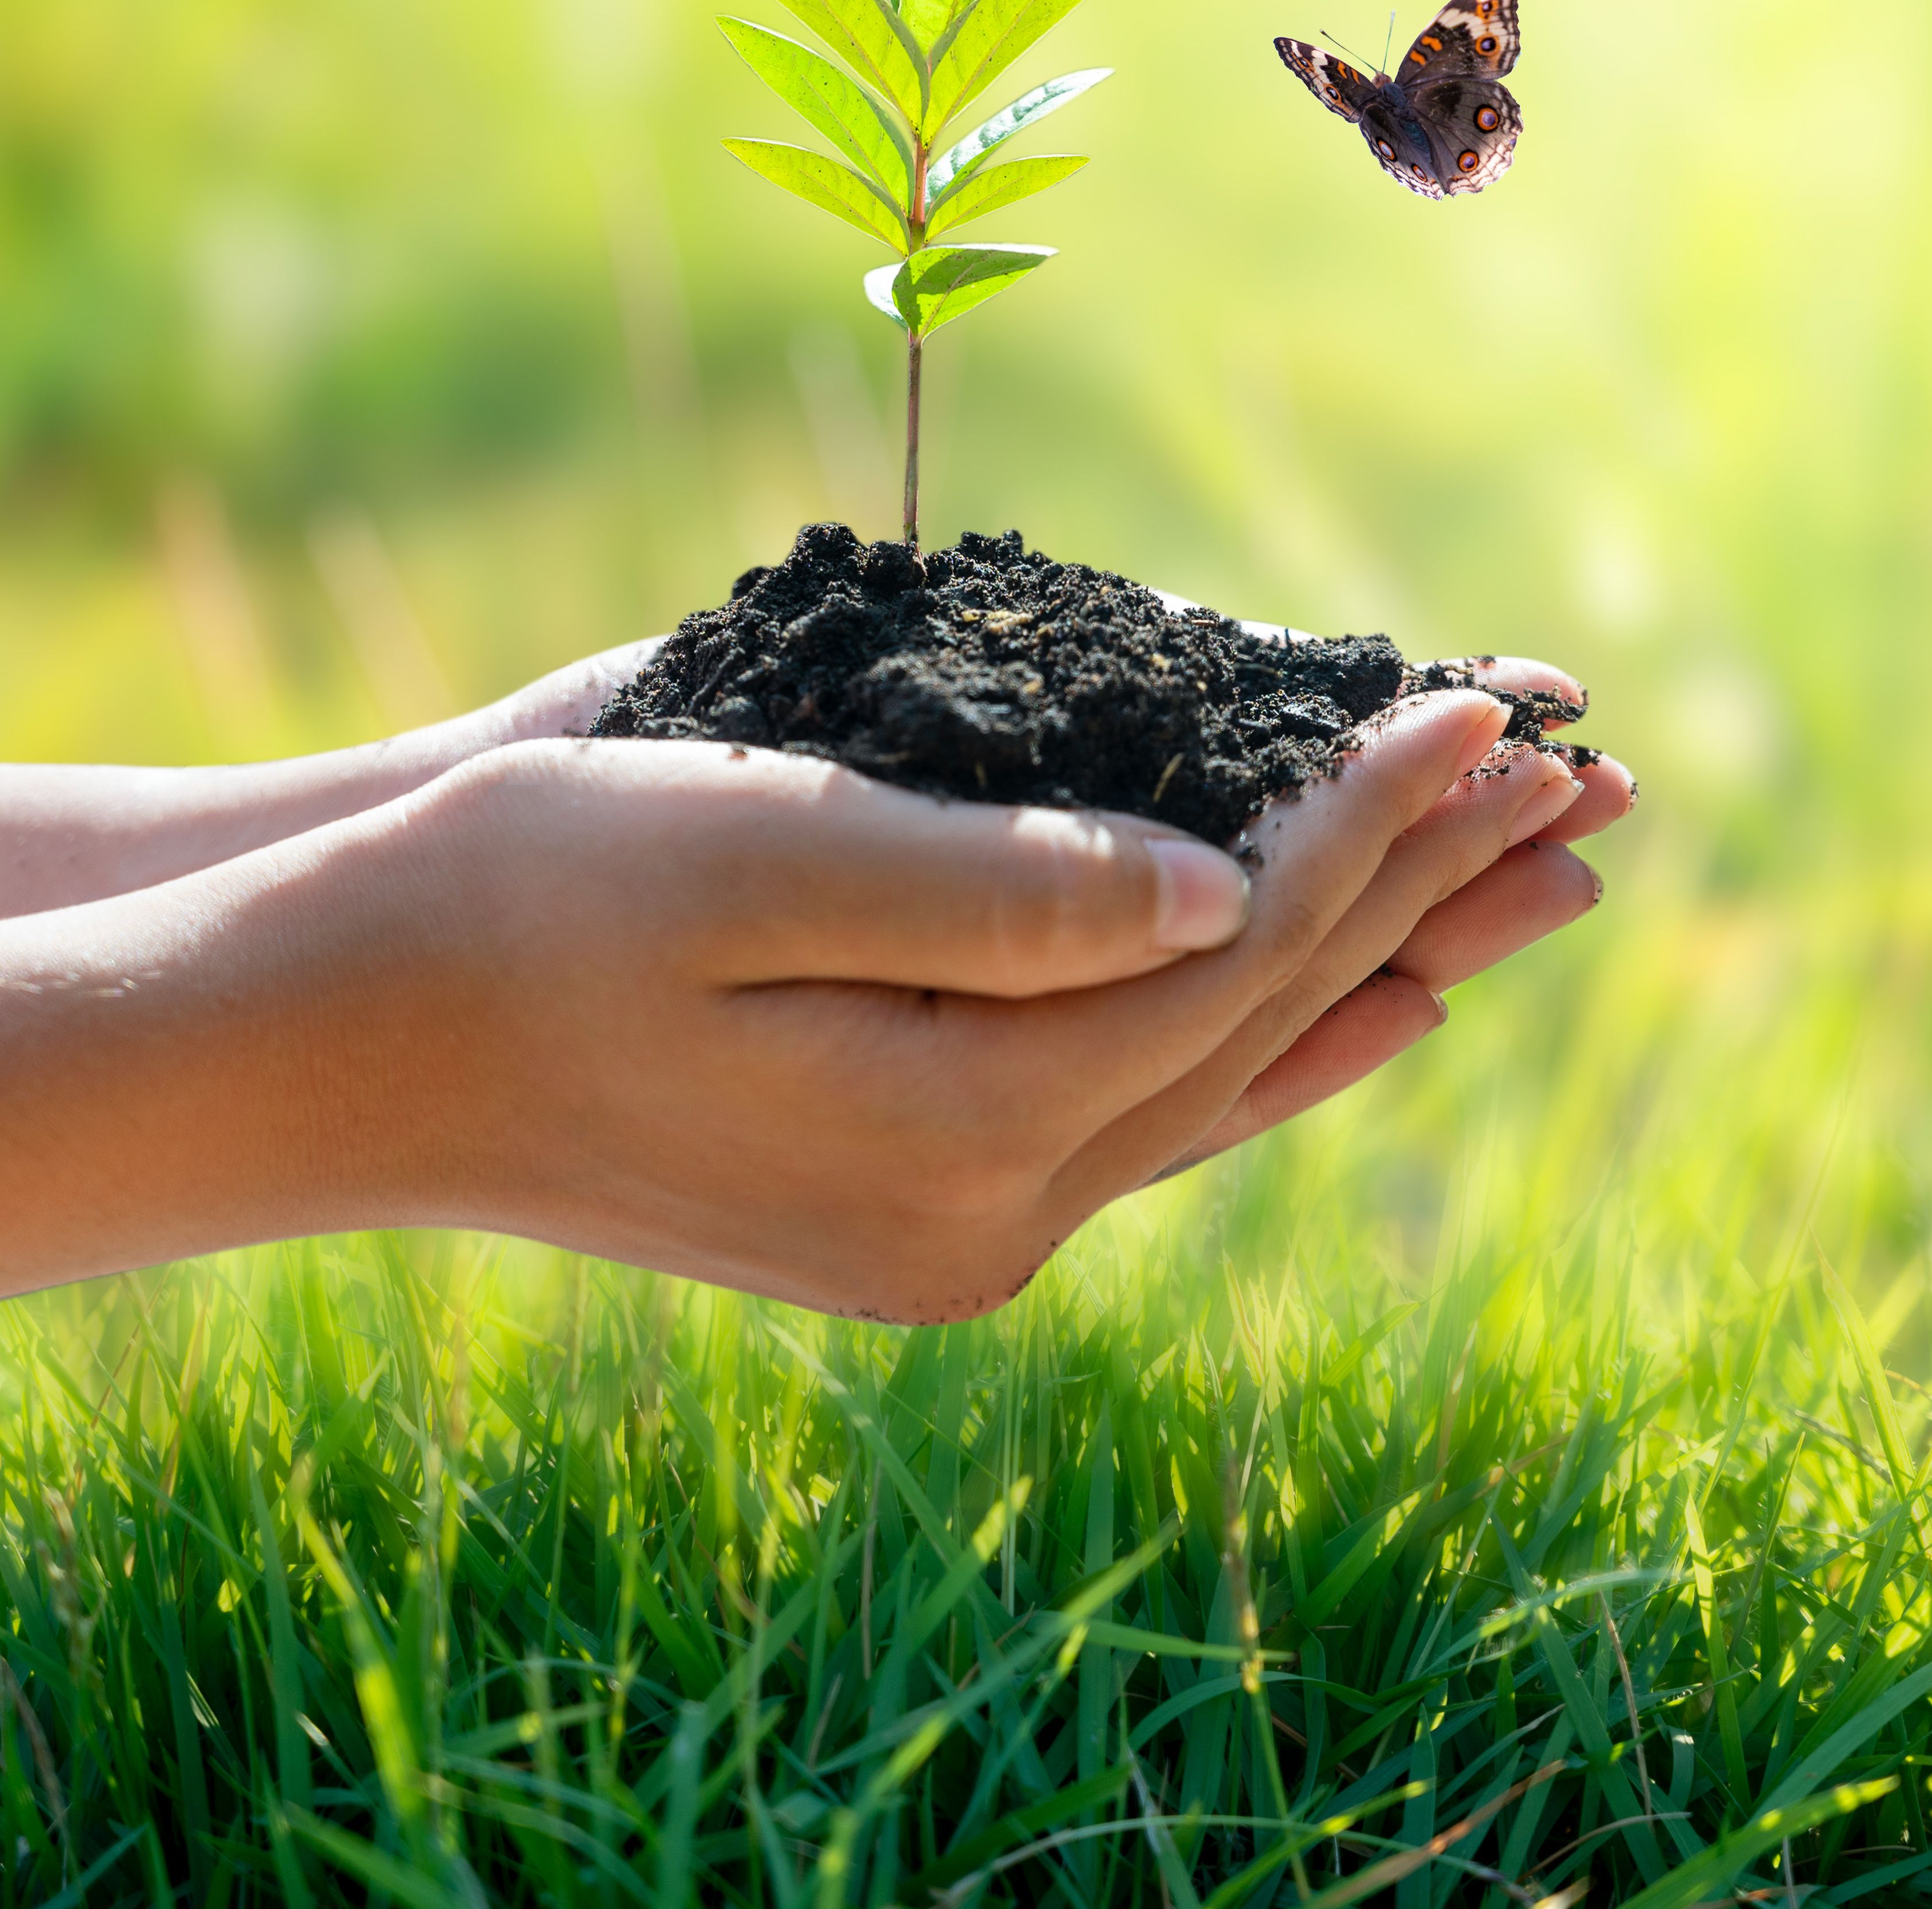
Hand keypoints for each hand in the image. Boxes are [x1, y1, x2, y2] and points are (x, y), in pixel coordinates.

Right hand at [284, 683, 1630, 1319]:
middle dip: (1432, 887)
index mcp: (952, 1133)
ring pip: (1233, 1074)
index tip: (1494, 704)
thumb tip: (1221, 890)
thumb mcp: (741, 853)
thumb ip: (993, 886)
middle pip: (1269, 1023)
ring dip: (1388, 963)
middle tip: (1595, 778)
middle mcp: (984, 1217)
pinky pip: (1151, 1107)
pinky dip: (1270, 1033)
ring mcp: (956, 1228)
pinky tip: (1362, 1002)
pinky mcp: (917, 1198)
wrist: (336, 1041)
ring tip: (1541, 884)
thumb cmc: (507, 903)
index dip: (1373, 820)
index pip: (1234, 951)